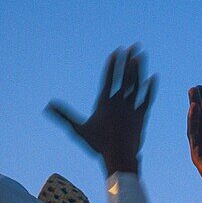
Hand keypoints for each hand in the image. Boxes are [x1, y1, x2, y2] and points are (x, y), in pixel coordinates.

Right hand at [47, 47, 156, 175]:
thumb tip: (48, 106)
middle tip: (133, 46)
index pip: (110, 78)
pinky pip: (147, 98)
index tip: (117, 51)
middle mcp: (120, 102)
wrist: (119, 156)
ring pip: (137, 84)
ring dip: (139, 69)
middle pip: (125, 77)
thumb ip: (63, 116)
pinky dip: (150, 88)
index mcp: (105, 103)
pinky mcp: (141, 115)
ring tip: (141, 55)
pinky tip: (153, 77)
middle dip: (128, 60)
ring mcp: (132, 108)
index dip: (114, 64)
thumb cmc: (97, 144)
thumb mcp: (78, 129)